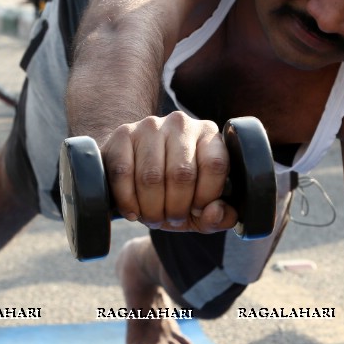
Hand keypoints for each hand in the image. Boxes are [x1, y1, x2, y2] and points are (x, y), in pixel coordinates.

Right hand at [101, 111, 235, 232]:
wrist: (133, 168)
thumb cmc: (174, 190)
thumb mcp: (201, 207)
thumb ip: (219, 216)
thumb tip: (215, 212)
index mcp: (209, 135)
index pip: (215, 164)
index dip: (206, 196)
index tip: (196, 210)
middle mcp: (181, 124)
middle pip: (182, 174)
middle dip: (176, 208)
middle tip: (171, 220)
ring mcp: (151, 126)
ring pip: (151, 176)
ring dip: (151, 209)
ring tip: (153, 218)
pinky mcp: (123, 134)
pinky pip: (123, 173)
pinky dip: (128, 201)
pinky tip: (133, 211)